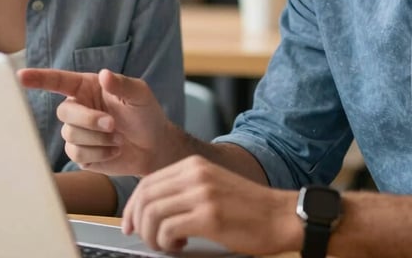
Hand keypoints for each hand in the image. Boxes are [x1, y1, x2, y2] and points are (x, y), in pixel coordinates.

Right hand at [18, 68, 181, 174]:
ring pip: (70, 136)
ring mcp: (77, 131)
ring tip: (118, 138)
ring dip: (98, 138)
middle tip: (113, 124)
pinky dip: (99, 153)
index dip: (38, 78)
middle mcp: (78, 107)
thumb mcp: (139, 94)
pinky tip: (114, 150)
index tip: (20, 76)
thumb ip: (122, 84)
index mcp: (87, 87)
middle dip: (88, 120)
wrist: (154, 147)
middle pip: (64, 112)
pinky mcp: (81, 154)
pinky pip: (78, 155)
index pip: (58, 81)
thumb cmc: (146, 114)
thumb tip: (104, 75)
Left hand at [122, 156, 302, 254]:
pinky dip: (166, 242)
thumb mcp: (212, 186)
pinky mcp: (209, 216)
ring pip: (152, 214)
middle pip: (145, 196)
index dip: (133, 205)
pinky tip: (180, 246)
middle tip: (144, 239)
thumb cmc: (248, 208)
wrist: (281, 216)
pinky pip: (168, 229)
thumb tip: (152, 210)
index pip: (147, 182)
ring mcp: (202, 193)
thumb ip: (185, 190)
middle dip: (137, 222)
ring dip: (152, 236)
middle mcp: (195, 174)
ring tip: (165, 245)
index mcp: (194, 165)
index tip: (130, 223)